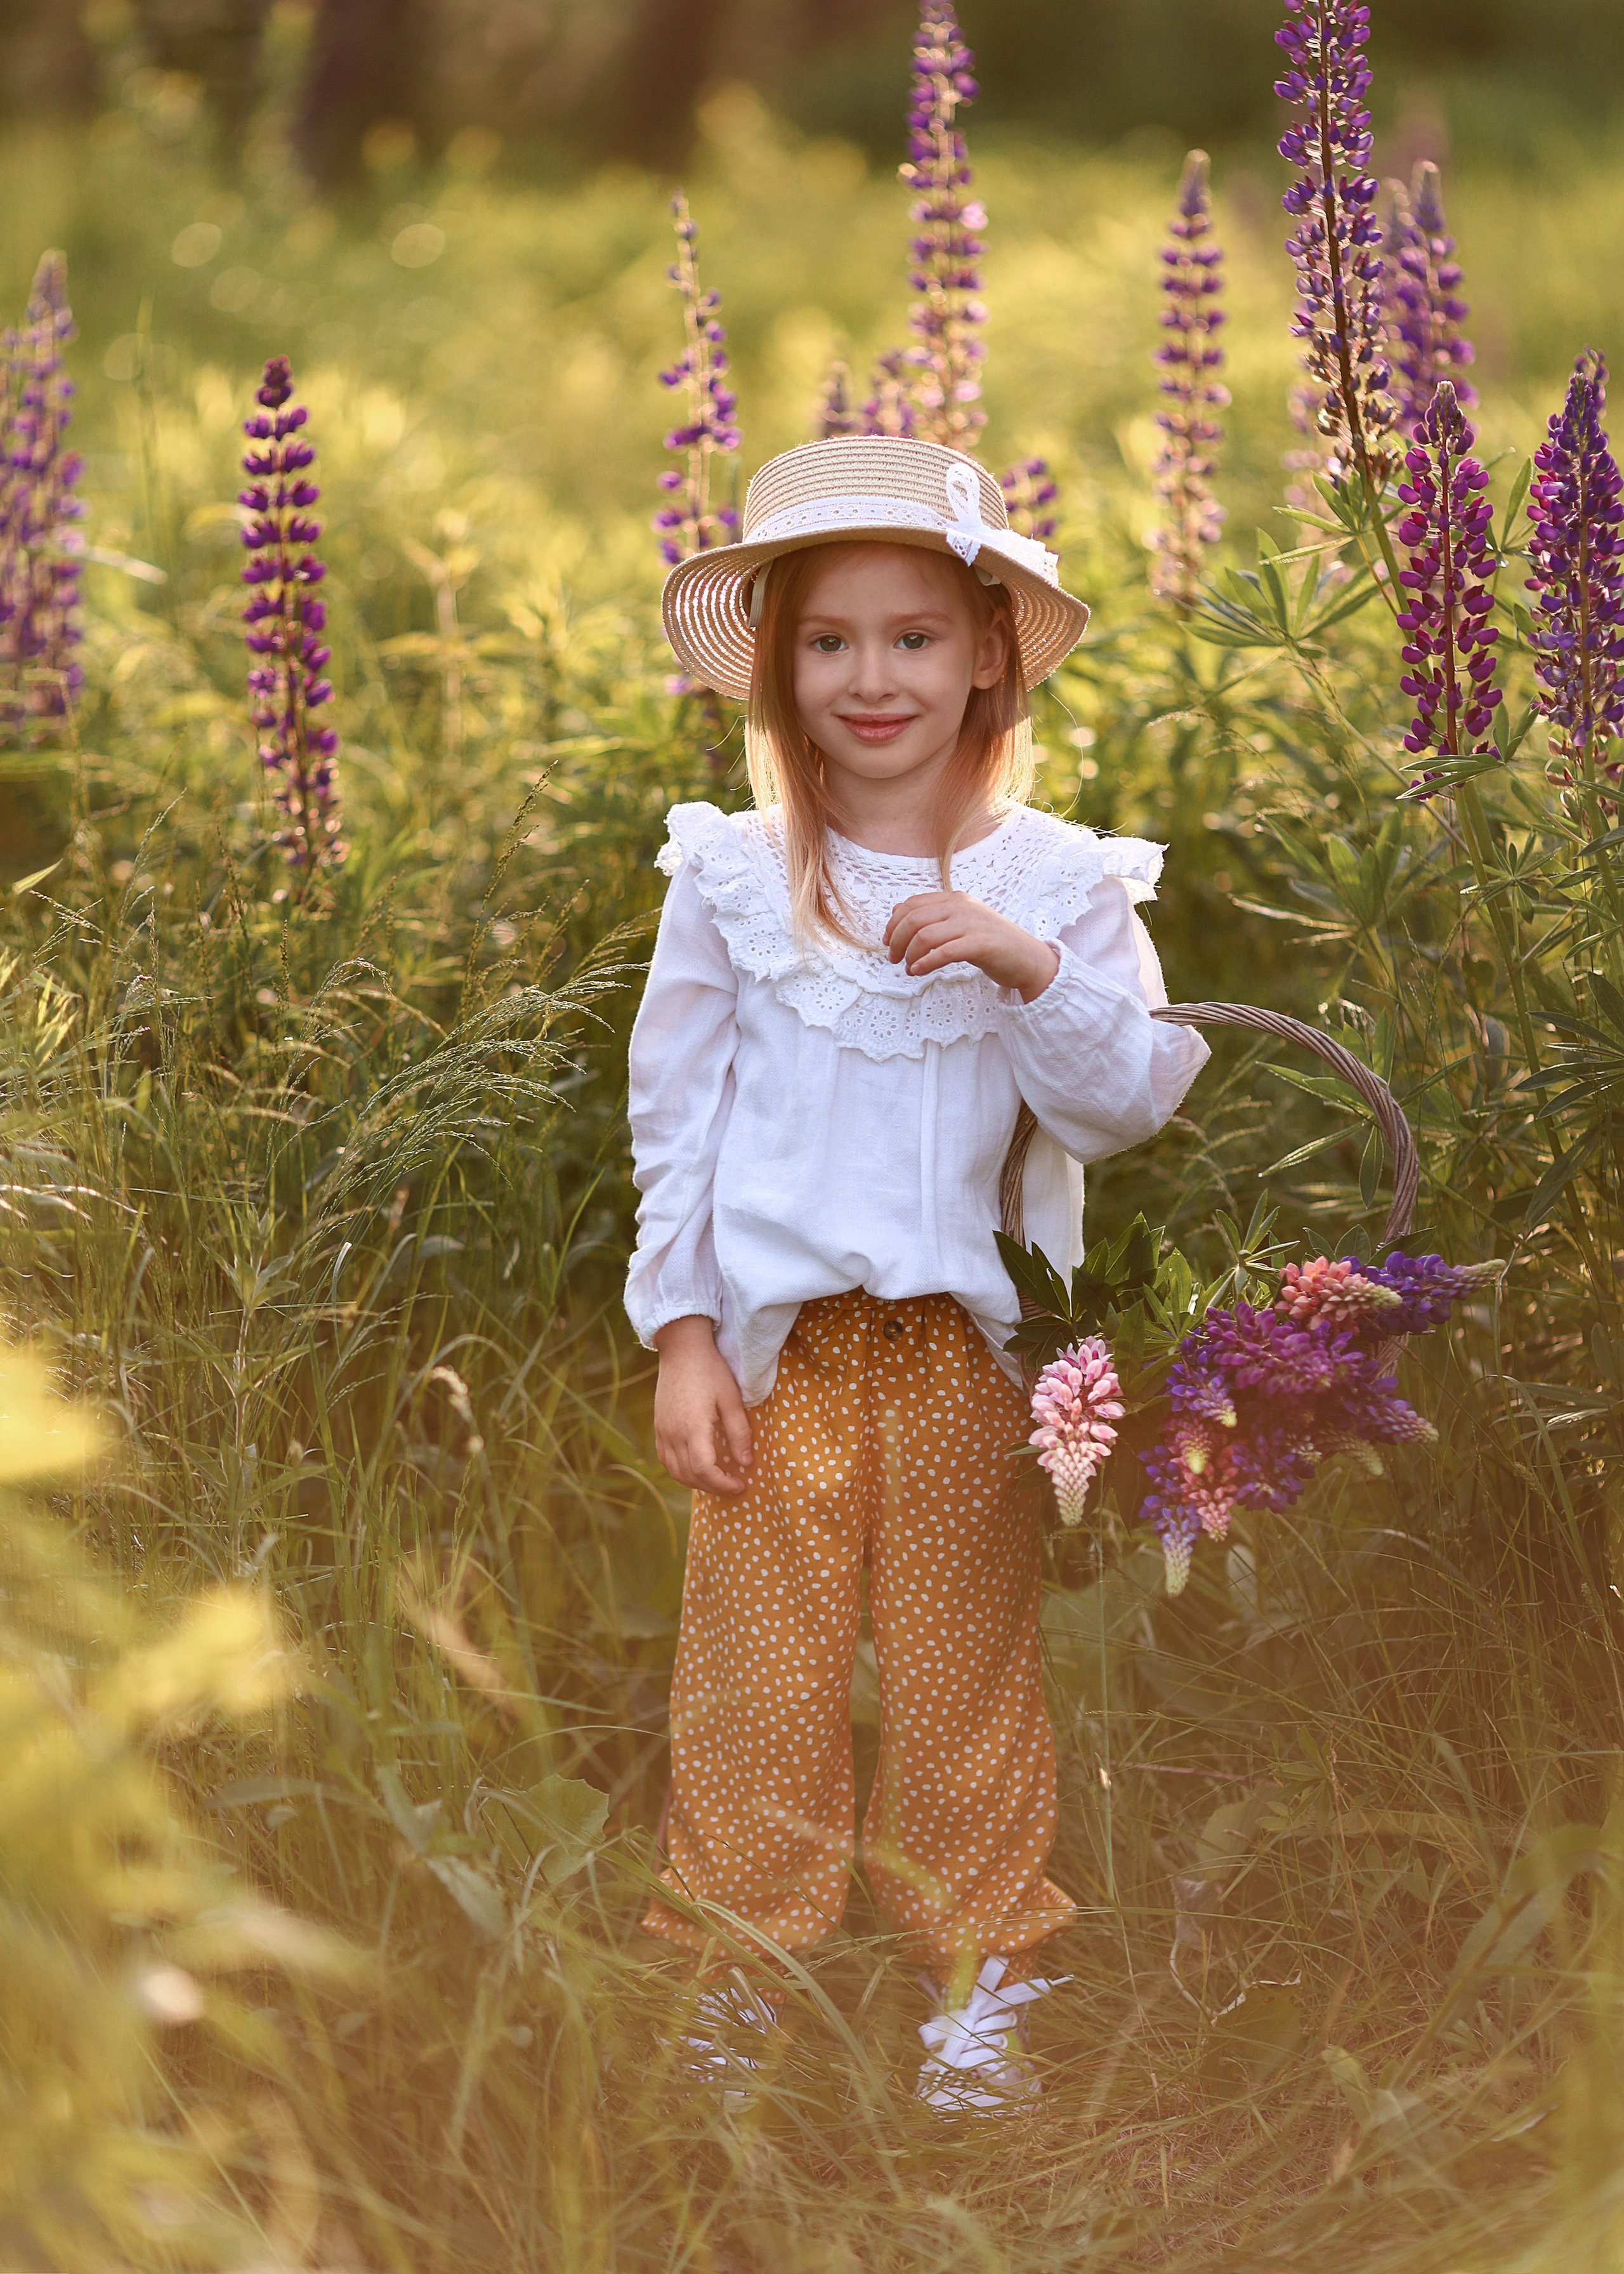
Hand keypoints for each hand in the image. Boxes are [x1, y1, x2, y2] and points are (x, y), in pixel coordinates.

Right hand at [651, 1315, 753, 1495]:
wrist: (682, 1350)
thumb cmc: (711, 1371)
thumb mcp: (731, 1400)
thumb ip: (739, 1433)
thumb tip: (747, 1463)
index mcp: (693, 1427)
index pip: (704, 1470)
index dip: (723, 1484)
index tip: (741, 1485)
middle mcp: (673, 1433)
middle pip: (689, 1475)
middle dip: (713, 1487)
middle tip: (734, 1486)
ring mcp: (663, 1431)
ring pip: (675, 1471)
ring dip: (696, 1482)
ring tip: (717, 1479)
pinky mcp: (658, 1426)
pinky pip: (666, 1459)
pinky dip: (681, 1470)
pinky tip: (696, 1467)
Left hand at [883, 889, 1059, 1002]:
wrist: (1027, 958)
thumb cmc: (991, 943)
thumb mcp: (961, 922)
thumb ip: (933, 915)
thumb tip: (896, 910)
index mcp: (955, 899)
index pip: (912, 904)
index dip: (893, 923)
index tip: (887, 942)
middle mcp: (962, 907)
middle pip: (914, 919)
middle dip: (897, 940)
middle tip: (893, 958)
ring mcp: (972, 924)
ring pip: (925, 935)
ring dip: (910, 954)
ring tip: (909, 968)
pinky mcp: (981, 944)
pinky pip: (944, 951)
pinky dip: (926, 962)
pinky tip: (918, 971)